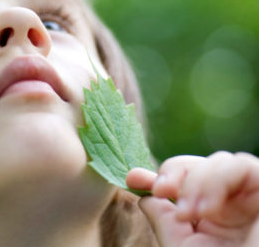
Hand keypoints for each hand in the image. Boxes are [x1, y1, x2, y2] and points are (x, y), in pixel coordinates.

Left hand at [126, 151, 258, 246]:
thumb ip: (164, 219)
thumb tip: (143, 197)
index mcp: (213, 212)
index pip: (185, 179)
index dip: (162, 175)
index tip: (133, 179)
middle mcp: (230, 200)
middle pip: (199, 164)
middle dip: (174, 171)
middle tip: (160, 190)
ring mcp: (248, 193)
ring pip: (219, 160)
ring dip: (197, 182)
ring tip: (188, 213)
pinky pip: (241, 165)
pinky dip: (218, 181)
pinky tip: (208, 209)